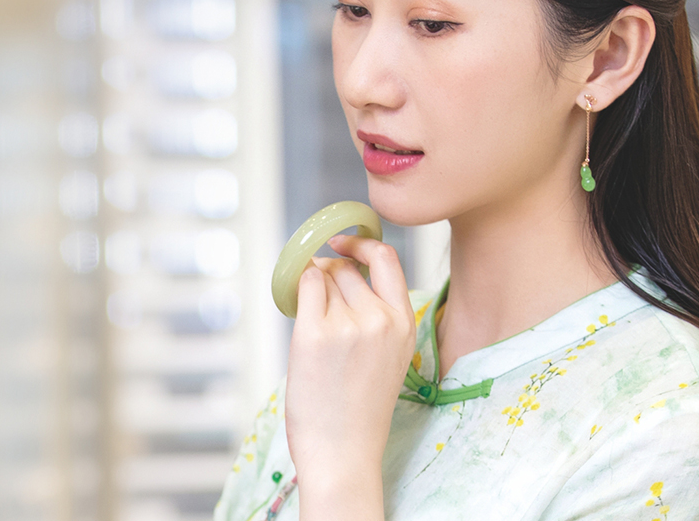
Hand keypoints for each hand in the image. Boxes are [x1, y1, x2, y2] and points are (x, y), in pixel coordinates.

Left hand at [284, 235, 414, 517]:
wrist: (343, 451)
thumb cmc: (358, 410)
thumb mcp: (388, 358)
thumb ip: (375, 317)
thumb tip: (337, 271)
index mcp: (405, 324)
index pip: (387, 260)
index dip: (361, 247)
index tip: (343, 246)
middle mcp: (380, 319)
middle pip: (346, 269)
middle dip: (328, 276)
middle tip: (316, 302)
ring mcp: (347, 325)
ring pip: (322, 277)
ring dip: (310, 288)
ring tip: (309, 322)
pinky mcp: (313, 333)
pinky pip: (303, 287)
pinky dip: (294, 288)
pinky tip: (293, 307)